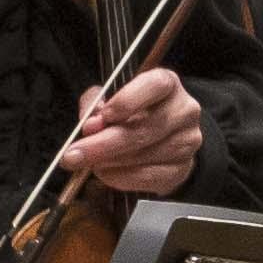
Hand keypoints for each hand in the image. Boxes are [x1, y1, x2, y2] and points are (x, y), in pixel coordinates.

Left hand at [62, 65, 203, 198]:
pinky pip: (149, 177)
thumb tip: (90, 126)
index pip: (155, 85)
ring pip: (146, 154)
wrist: (162, 139)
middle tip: (75, 154)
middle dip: (105, 143)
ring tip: (89, 162)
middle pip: (146, 127)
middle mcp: (184, 111)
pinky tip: (105, 173)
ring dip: (110, 161)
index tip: (102, 117)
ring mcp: (187, 141)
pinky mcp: (182, 168)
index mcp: (168, 84)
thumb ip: (96, 106)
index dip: (127, 100)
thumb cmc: (132, 114)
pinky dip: (122, 177)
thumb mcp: (110, 99)